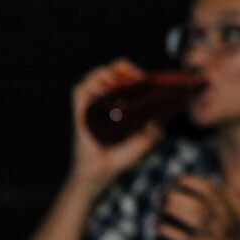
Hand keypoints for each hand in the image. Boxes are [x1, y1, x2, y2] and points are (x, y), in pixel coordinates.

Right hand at [69, 59, 161, 189]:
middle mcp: (104, 101)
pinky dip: (91, 84)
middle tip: (136, 75)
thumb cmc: (122, 156)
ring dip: (107, 73)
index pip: (124, 77)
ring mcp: (91, 106)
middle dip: (122, 67)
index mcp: (119, 103)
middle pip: (110, 72)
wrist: (103, 172)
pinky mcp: (80, 113)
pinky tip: (105, 88)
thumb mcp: (145, 141)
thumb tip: (159, 120)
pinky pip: (80, 91)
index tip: (145, 76)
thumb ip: (155, 130)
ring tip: (121, 81)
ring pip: (94, 77)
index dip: (133, 71)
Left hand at [157, 174, 239, 239]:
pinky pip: (181, 238)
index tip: (176, 178)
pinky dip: (167, 231)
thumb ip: (219, 204)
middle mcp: (221, 222)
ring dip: (172, 209)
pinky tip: (159, 227)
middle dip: (178, 195)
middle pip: (198, 201)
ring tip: (162, 207)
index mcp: (228, 212)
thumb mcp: (232, 221)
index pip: (210, 190)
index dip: (191, 181)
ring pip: (190, 216)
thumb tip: (203, 181)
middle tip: (164, 195)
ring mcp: (211, 236)